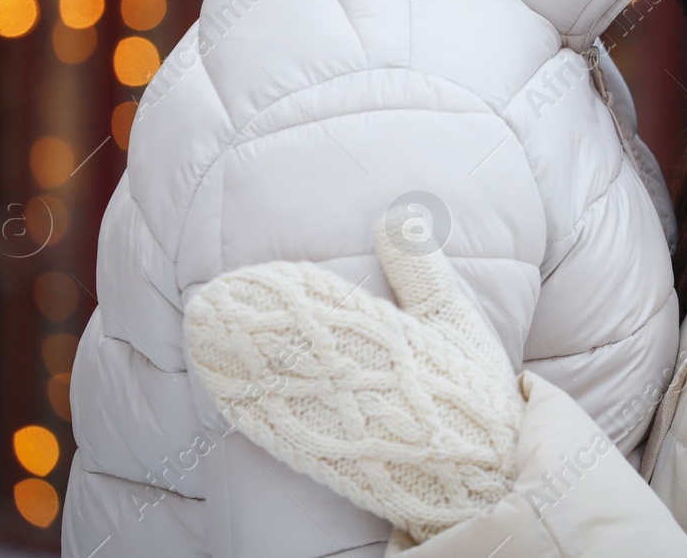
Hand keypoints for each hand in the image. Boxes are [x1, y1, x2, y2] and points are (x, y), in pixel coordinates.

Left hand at [184, 221, 523, 542]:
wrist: (485, 471)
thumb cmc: (469, 389)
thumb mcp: (454, 320)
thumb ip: (420, 270)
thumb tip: (394, 216)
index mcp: (405, 347)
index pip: (339, 314)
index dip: (292, 298)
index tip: (252, 277)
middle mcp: (378, 388)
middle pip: (305, 354)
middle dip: (252, 332)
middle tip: (206, 307)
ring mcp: (357, 428)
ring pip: (291, 393)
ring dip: (242, 368)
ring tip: (202, 342)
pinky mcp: (343, 462)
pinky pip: (295, 437)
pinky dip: (258, 415)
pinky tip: (224, 397)